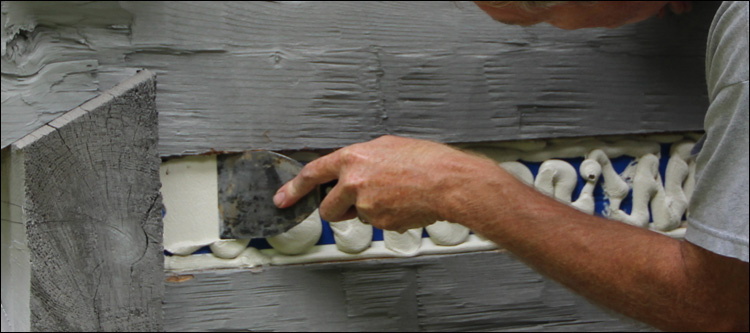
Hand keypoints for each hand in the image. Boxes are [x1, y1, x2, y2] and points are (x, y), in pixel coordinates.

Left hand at [273, 135, 497, 231]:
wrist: (448, 182)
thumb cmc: (426, 161)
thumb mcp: (387, 147)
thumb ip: (362, 159)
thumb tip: (353, 168)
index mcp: (353, 158)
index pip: (312, 174)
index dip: (293, 188)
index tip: (282, 199)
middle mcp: (354, 182)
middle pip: (328, 208)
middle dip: (337, 210)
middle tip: (356, 203)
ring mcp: (366, 206)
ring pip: (356, 217)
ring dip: (366, 211)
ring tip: (393, 196)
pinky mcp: (381, 223)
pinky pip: (377, 224)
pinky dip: (387, 217)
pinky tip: (404, 204)